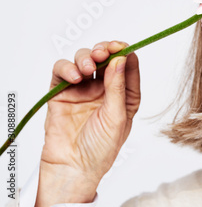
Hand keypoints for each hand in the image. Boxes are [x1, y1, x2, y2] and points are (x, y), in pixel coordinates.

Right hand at [35, 41, 140, 205]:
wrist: (73, 168)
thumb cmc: (101, 149)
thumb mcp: (117, 116)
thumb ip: (118, 87)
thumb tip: (121, 59)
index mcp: (124, 94)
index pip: (127, 65)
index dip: (124, 52)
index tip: (121, 46)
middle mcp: (104, 89)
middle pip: (105, 58)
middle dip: (104, 50)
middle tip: (103, 53)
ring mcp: (82, 89)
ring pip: (84, 60)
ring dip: (86, 57)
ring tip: (88, 69)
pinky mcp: (62, 93)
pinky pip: (62, 71)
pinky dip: (67, 68)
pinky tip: (74, 78)